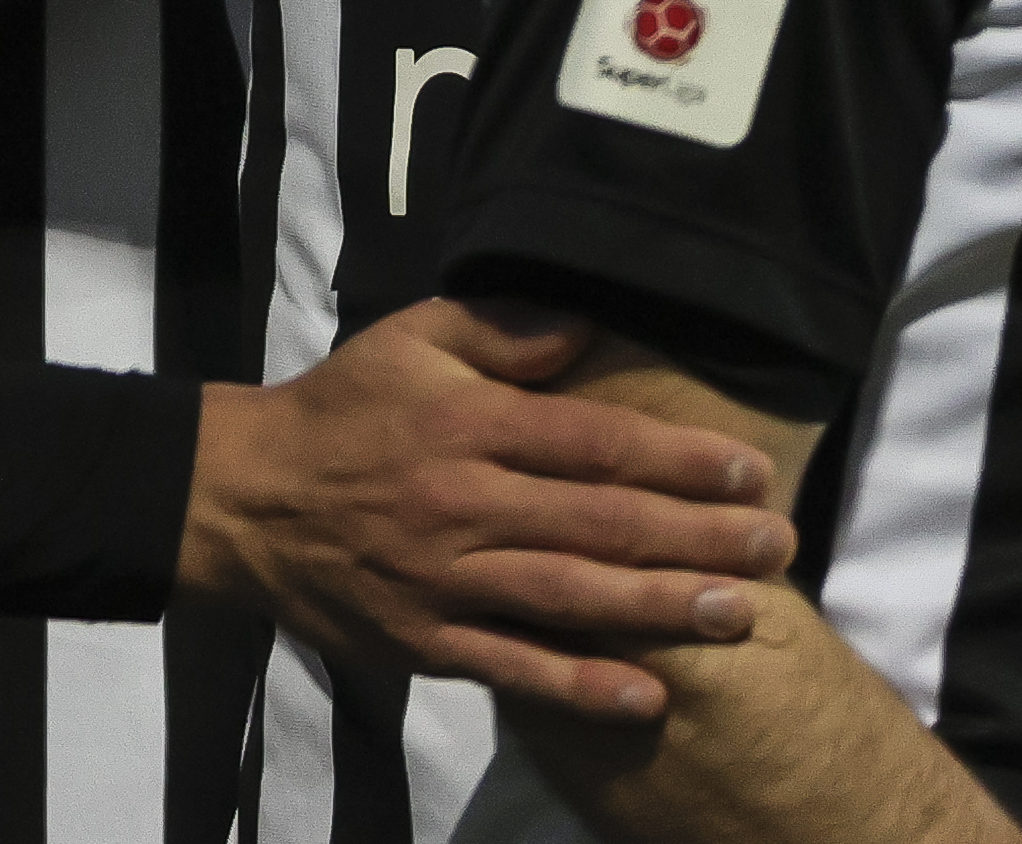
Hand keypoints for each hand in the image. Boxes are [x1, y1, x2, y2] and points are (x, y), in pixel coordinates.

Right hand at [177, 298, 794, 725]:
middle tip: (778, 547)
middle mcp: (464, 502)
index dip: (676, 457)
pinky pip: (513, 666)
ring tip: (739, 616)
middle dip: (696, 536)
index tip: (749, 469)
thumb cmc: (340, 409)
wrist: (243, 498)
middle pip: (598, 522)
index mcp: (468, 425)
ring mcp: (445, 579)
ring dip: (658, 608)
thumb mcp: (409, 339)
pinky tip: (645, 695)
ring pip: (569, 597)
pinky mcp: (425, 640)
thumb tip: (585, 327)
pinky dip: (578, 686)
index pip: (592, 441)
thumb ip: (499, 331)